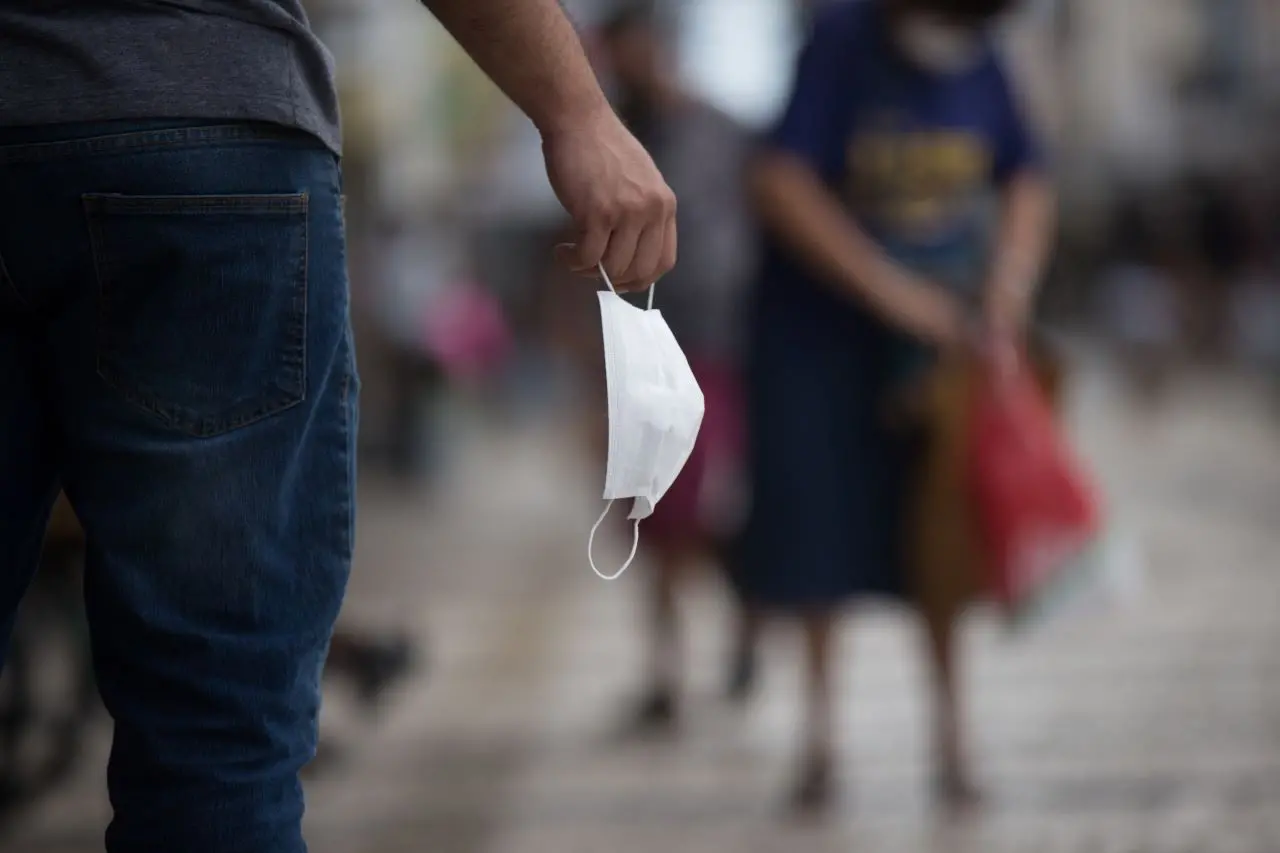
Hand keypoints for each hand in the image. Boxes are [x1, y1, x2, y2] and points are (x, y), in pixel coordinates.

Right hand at [543, 106, 676, 291]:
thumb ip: (642, 215)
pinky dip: (572, 260)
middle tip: (590, 271)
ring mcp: (627, 212)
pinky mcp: (598, 212)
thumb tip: (628, 260)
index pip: (664, 262)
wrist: (578, 119)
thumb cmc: (601, 149)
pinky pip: (588, 256)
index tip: (619, 279)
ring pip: (612, 268)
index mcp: (665, 204)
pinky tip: (562, 250)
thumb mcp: (638, 181)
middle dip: (613, 281)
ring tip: (571, 257)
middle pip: (639, 272)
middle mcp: (652, 210)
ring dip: (587, 270)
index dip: (640, 279)